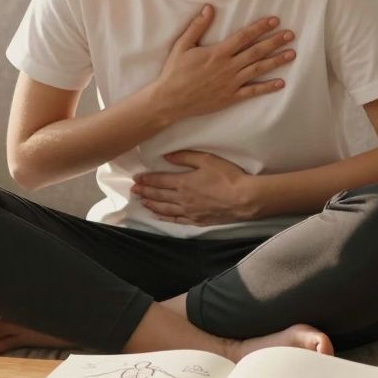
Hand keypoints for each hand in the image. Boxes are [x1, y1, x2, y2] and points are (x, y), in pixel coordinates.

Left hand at [130, 150, 257, 225]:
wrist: (244, 199)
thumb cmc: (228, 177)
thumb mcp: (207, 160)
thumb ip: (185, 157)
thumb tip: (167, 157)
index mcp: (183, 182)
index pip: (159, 181)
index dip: (146, 180)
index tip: (136, 179)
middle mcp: (182, 199)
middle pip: (158, 195)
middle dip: (144, 192)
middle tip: (133, 191)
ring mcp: (189, 211)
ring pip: (164, 208)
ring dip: (151, 204)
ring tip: (141, 202)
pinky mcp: (197, 220)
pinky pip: (176, 220)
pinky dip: (164, 217)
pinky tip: (158, 215)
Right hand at [150, 4, 295, 123]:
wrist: (170, 100)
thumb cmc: (175, 72)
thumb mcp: (182, 45)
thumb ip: (197, 27)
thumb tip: (209, 8)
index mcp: (218, 53)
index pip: (244, 36)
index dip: (260, 27)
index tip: (274, 21)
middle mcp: (228, 67)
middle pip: (256, 51)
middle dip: (275, 42)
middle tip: (291, 35)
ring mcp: (231, 83)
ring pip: (258, 70)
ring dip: (276, 61)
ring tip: (291, 54)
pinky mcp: (230, 97)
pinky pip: (252, 92)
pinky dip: (267, 88)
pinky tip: (281, 83)